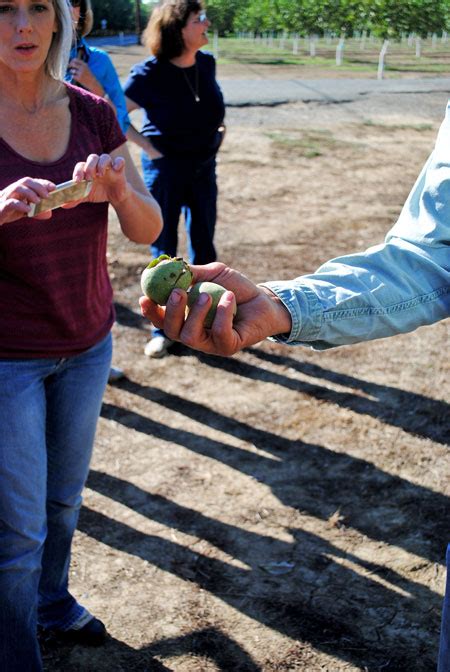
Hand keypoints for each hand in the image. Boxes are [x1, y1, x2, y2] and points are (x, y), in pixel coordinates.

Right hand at [0, 177, 54, 224]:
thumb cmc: (10, 211)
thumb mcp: (25, 210)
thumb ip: (37, 211)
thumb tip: (49, 214)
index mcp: (19, 189)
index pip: (32, 182)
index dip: (43, 183)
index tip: (54, 187)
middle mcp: (13, 190)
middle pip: (25, 181)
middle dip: (38, 186)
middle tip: (48, 196)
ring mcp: (6, 197)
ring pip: (17, 188)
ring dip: (30, 193)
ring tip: (38, 202)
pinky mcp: (1, 207)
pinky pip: (10, 202)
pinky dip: (21, 205)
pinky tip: (28, 210)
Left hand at [68, 58, 103, 95]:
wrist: (94, 84)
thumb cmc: (89, 77)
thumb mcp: (86, 69)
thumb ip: (80, 65)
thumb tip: (71, 63)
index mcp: (84, 64)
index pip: (75, 59)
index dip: (71, 61)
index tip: (70, 63)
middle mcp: (82, 68)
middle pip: (72, 64)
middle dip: (69, 66)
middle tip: (68, 68)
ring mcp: (80, 73)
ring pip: (71, 70)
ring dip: (71, 73)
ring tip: (75, 75)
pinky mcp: (79, 78)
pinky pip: (72, 76)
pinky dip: (73, 77)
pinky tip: (76, 78)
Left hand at [68, 153, 129, 207]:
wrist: (114, 197)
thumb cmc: (99, 192)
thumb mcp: (87, 196)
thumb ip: (76, 198)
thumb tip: (63, 205)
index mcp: (88, 170)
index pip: (81, 165)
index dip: (78, 172)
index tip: (77, 181)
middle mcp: (97, 165)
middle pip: (92, 158)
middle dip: (89, 167)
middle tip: (89, 178)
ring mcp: (109, 166)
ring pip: (105, 157)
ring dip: (101, 165)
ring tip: (100, 175)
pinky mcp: (119, 169)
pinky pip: (120, 161)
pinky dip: (118, 162)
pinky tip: (116, 168)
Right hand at [139, 262, 291, 355]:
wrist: (264, 299)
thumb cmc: (236, 288)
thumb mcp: (213, 274)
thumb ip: (192, 273)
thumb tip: (169, 267)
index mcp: (185, 319)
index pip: (162, 319)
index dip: (150, 311)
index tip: (144, 297)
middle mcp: (194, 334)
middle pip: (171, 331)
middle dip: (172, 312)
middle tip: (178, 292)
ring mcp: (210, 343)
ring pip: (190, 337)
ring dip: (196, 314)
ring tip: (208, 294)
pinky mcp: (228, 346)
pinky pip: (219, 335)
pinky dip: (222, 314)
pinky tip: (229, 298)